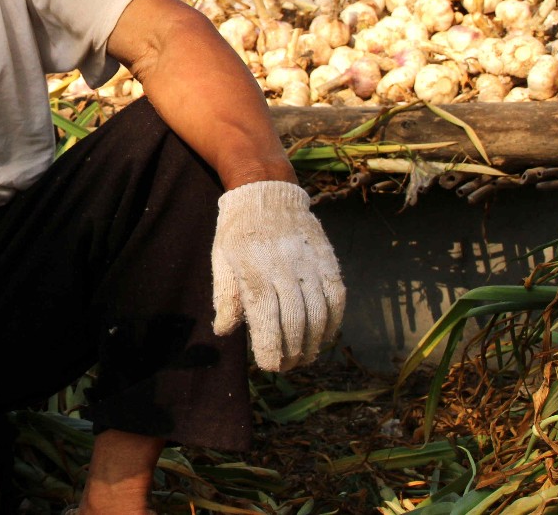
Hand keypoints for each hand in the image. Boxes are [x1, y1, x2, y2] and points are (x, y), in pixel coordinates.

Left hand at [211, 180, 345, 371]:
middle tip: (288, 366)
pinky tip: (326, 335)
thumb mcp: (221, 259)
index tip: (270, 365)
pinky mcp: (326, 259)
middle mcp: (283, 269)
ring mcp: (307, 264)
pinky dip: (333, 320)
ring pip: (318, 313)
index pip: (266, 319)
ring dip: (314, 342)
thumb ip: (225, 296)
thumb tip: (224, 331)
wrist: (266, 192)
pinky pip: (336, 296)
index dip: (271, 348)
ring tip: (305, 357)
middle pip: (294, 322)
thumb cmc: (238, 232)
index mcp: (253, 271)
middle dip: (292, 352)